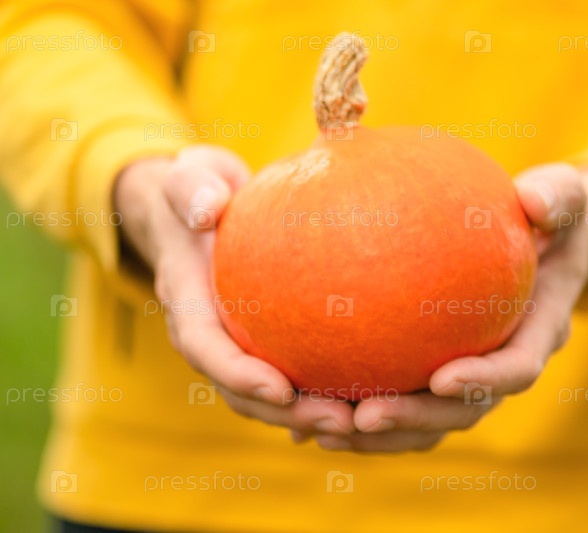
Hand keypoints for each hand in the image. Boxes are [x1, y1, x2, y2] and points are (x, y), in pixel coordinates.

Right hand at [114, 145, 354, 434]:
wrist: (196, 210)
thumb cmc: (199, 189)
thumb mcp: (191, 175)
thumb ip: (192, 187)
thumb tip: (206, 209)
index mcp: (187, 300)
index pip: (205, 348)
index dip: (239, 375)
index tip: (281, 389)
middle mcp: (208, 333)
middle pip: (240, 390)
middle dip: (287, 413)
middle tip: (341, 422)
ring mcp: (233, 343)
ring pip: (266, 396)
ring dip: (309, 417)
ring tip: (360, 423)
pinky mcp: (259, 343)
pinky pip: (287, 379)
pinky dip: (317, 399)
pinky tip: (361, 409)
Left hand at [304, 163, 587, 451]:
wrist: (544, 246)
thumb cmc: (550, 216)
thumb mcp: (563, 195)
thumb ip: (557, 196)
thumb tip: (536, 201)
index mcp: (538, 330)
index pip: (516, 368)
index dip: (482, 382)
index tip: (440, 379)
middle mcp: (503, 365)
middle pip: (460, 413)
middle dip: (414, 422)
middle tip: (363, 417)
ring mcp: (471, 375)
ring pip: (426, 423)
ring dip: (378, 434)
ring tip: (321, 428)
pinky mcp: (438, 372)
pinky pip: (402, 401)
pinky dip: (360, 413)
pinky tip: (307, 410)